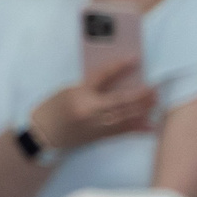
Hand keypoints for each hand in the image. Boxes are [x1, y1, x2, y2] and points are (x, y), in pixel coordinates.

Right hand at [29, 57, 156, 152]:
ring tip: (154, 102)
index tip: (134, 60)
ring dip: (142, 109)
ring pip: (125, 116)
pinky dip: (136, 128)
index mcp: (79, 94)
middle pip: (121, 100)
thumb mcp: (67, 92)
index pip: (103, 77)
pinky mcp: (98, 136)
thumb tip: (113, 83)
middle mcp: (90, 110)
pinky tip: (149, 124)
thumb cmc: (51, 110)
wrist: (42, 135)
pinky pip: (121, 131)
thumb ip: (89, 87)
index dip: (119, 67)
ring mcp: (95, 125)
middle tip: (153, 89)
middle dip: (140, 94)